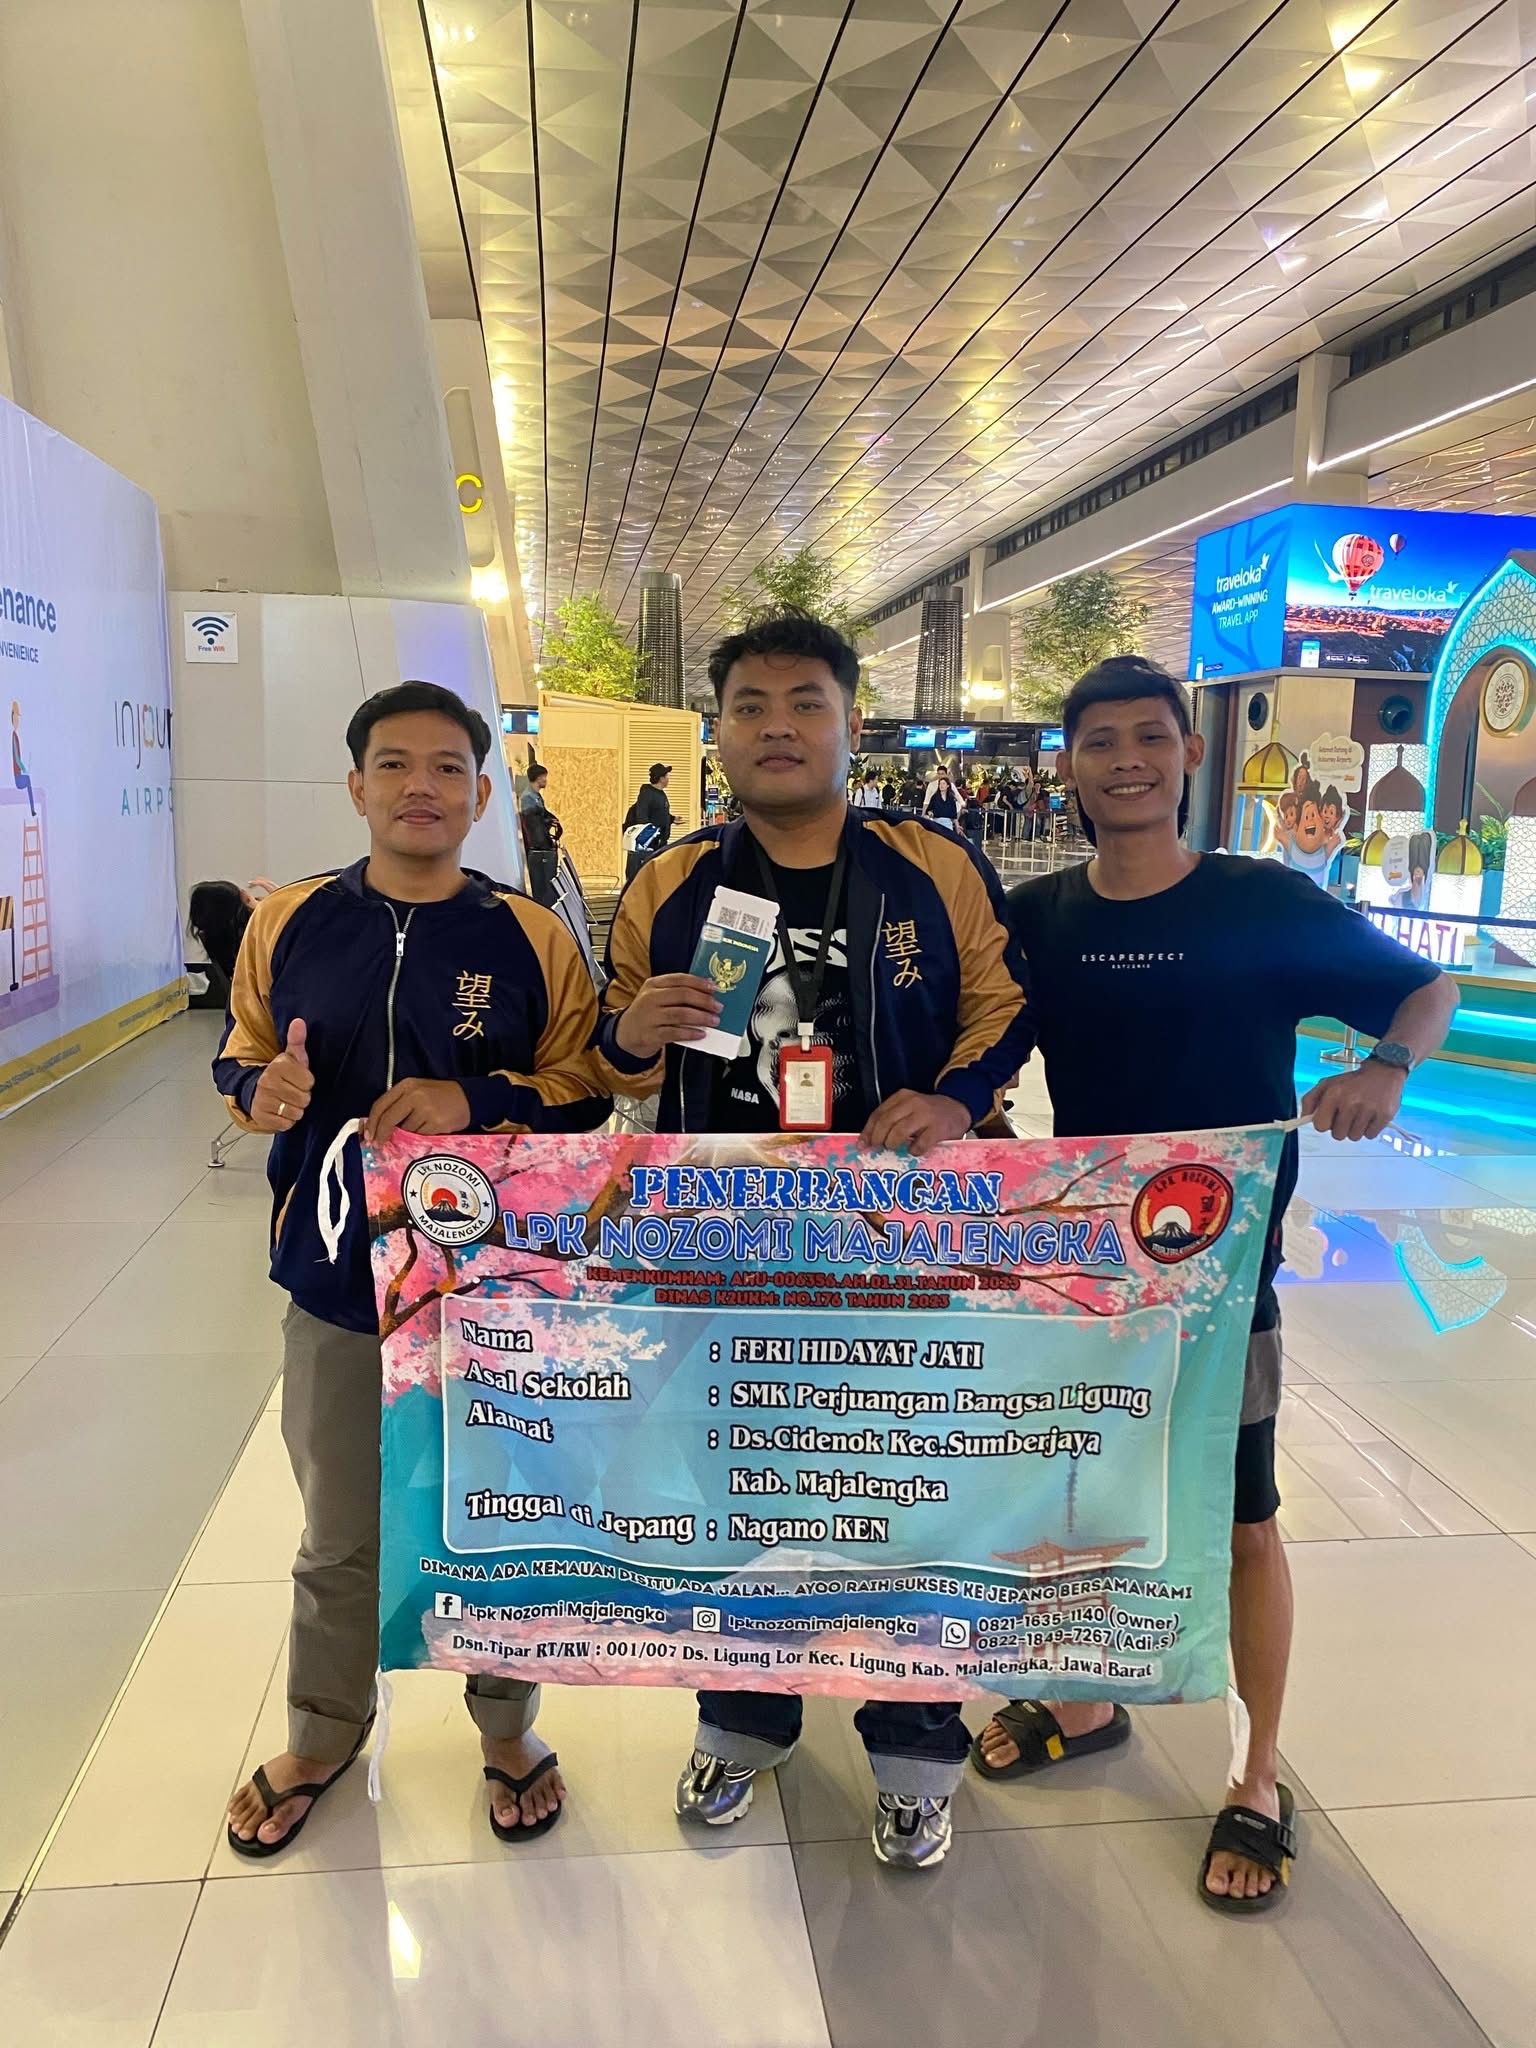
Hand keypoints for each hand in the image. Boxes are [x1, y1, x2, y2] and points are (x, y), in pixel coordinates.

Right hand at [250, 1019, 313, 1133]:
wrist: (256, 1091)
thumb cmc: (280, 1074)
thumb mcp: (290, 1056)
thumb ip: (296, 1040)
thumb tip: (299, 1022)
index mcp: (277, 1067)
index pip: (309, 1081)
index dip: (307, 1082)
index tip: (298, 1079)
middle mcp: (267, 1083)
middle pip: (304, 1098)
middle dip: (302, 1096)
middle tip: (292, 1091)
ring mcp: (263, 1101)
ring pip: (296, 1112)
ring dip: (295, 1109)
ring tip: (286, 1100)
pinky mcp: (261, 1117)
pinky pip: (286, 1123)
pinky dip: (286, 1120)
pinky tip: (280, 1111)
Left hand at [365, 1078, 470, 1143]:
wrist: (468, 1098)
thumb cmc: (438, 1096)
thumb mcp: (416, 1091)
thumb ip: (398, 1104)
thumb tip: (377, 1126)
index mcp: (406, 1085)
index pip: (381, 1105)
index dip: (372, 1122)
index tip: (369, 1135)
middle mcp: (415, 1095)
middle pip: (389, 1119)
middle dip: (381, 1134)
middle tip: (379, 1144)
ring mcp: (426, 1109)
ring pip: (405, 1131)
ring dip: (406, 1135)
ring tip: (418, 1128)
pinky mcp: (436, 1123)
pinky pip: (419, 1137)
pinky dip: (419, 1137)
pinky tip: (428, 1130)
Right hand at [613, 974, 721, 1059]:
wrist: (624, 1034)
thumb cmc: (647, 1013)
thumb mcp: (656, 996)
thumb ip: (677, 991)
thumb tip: (707, 988)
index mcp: (653, 985)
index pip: (680, 979)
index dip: (699, 983)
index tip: (714, 988)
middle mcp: (650, 998)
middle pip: (682, 995)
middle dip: (704, 1001)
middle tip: (718, 1007)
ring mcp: (650, 1017)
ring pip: (680, 1014)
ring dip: (701, 1017)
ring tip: (714, 1020)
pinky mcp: (651, 1035)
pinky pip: (675, 1033)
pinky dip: (690, 1033)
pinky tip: (701, 1033)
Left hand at [860, 1089, 971, 1156]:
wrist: (958, 1109)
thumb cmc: (929, 1114)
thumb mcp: (908, 1110)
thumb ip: (891, 1120)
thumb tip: (869, 1141)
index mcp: (902, 1097)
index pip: (878, 1113)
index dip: (868, 1131)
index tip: (862, 1144)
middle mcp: (913, 1103)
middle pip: (886, 1122)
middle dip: (878, 1138)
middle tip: (879, 1147)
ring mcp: (926, 1115)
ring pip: (899, 1132)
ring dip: (893, 1143)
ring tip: (895, 1148)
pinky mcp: (938, 1129)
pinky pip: (920, 1144)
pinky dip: (914, 1150)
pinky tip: (914, 1150)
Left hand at [1300, 1058, 1404, 1142]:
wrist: (1383, 1072)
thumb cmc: (1353, 1081)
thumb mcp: (1327, 1084)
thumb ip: (1310, 1099)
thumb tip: (1304, 1116)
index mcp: (1334, 1093)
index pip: (1320, 1126)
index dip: (1324, 1124)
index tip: (1329, 1118)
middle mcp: (1350, 1102)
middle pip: (1338, 1135)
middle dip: (1340, 1127)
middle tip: (1347, 1115)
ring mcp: (1368, 1110)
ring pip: (1354, 1137)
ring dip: (1355, 1129)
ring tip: (1359, 1115)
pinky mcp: (1384, 1115)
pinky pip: (1370, 1135)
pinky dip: (1369, 1129)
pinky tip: (1370, 1116)